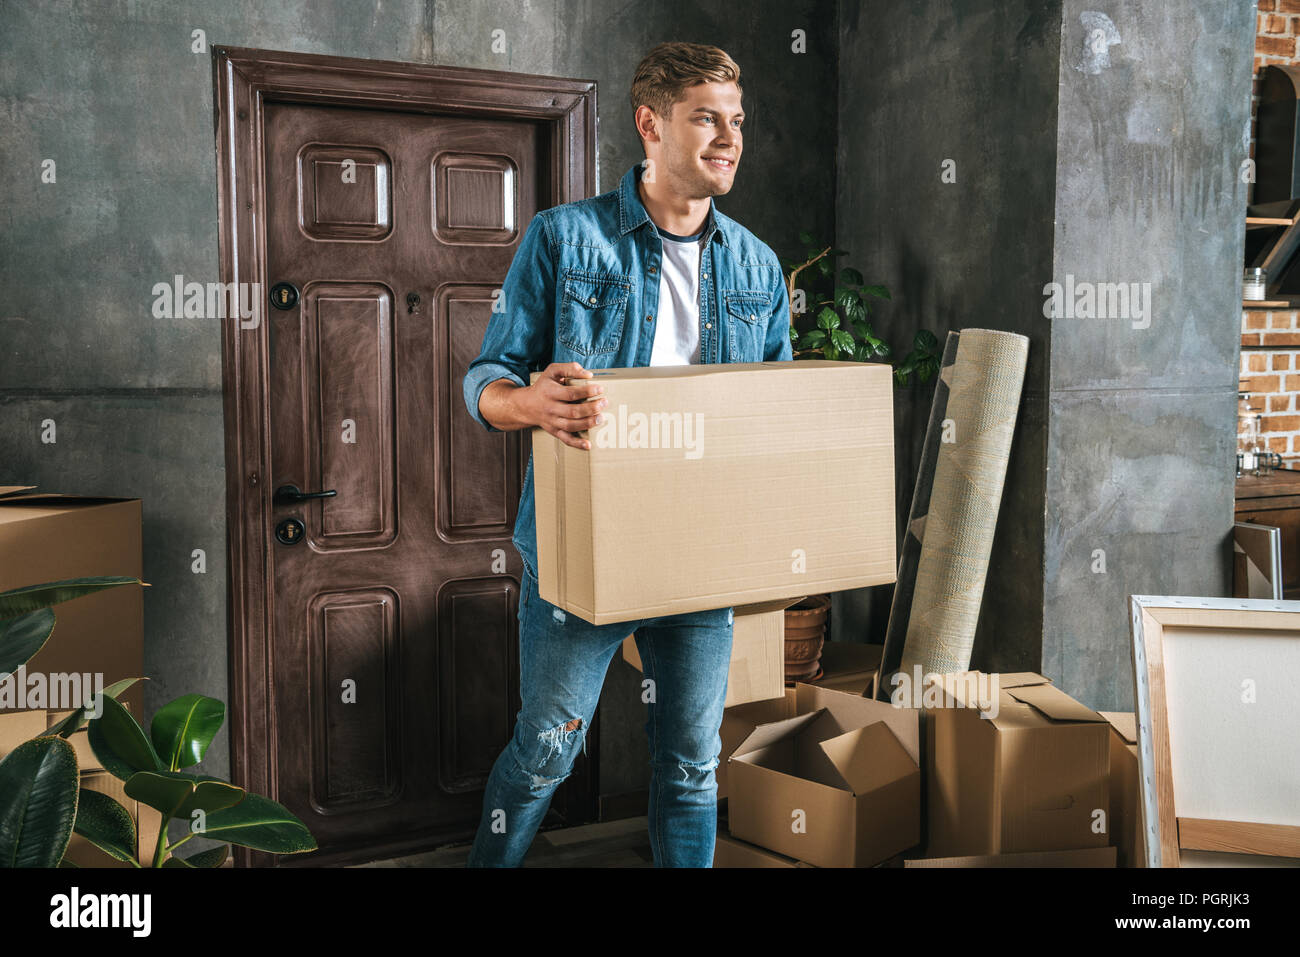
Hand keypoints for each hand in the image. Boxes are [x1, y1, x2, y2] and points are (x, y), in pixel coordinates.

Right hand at [491, 362, 606, 448]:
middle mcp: (551, 408)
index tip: (600, 389)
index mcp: (550, 392)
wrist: (527, 405)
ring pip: (571, 426)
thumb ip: (569, 369)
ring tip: (601, 418)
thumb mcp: (552, 371)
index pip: (571, 393)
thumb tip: (588, 374)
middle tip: (604, 403)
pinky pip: (566, 440)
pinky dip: (577, 444)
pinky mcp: (555, 431)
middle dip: (591, 408)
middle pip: (572, 411)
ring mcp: (552, 422)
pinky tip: (589, 445)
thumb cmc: (544, 386)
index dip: (587, 391)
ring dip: (588, 423)